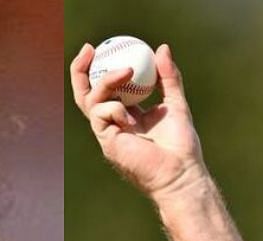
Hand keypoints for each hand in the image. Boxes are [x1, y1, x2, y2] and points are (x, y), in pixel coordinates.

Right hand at [69, 41, 207, 202]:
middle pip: (85, 94)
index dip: (100, 68)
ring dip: (106, 81)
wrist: (181, 173)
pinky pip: (100, 115)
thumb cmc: (181, 146)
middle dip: (80, 70)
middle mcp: (113, 123)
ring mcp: (108, 134)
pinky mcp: (107, 142)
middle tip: (88, 49)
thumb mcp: (176, 102)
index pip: (106, 89)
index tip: (107, 46)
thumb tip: (162, 48)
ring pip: (90, 100)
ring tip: (127, 71)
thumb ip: (169, 77)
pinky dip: (114, 108)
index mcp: (127, 115)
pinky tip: (130, 116)